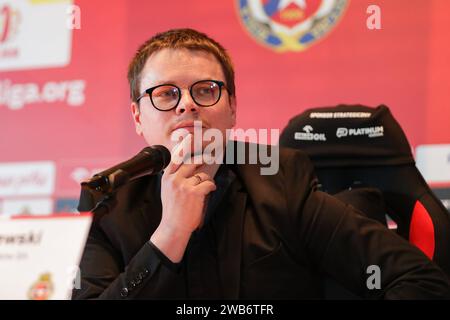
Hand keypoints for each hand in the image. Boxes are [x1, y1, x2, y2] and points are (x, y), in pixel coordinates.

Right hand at [150, 134, 216, 261]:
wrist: (173, 227)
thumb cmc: (173, 209)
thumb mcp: (168, 190)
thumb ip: (175, 177)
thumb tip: (189, 164)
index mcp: (167, 177)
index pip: (177, 156)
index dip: (186, 145)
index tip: (192, 137)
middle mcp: (174, 178)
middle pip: (192, 161)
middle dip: (204, 158)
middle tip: (211, 157)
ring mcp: (183, 185)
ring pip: (202, 173)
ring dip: (207, 179)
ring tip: (206, 185)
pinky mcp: (193, 192)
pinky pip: (208, 182)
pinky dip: (211, 186)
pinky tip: (209, 190)